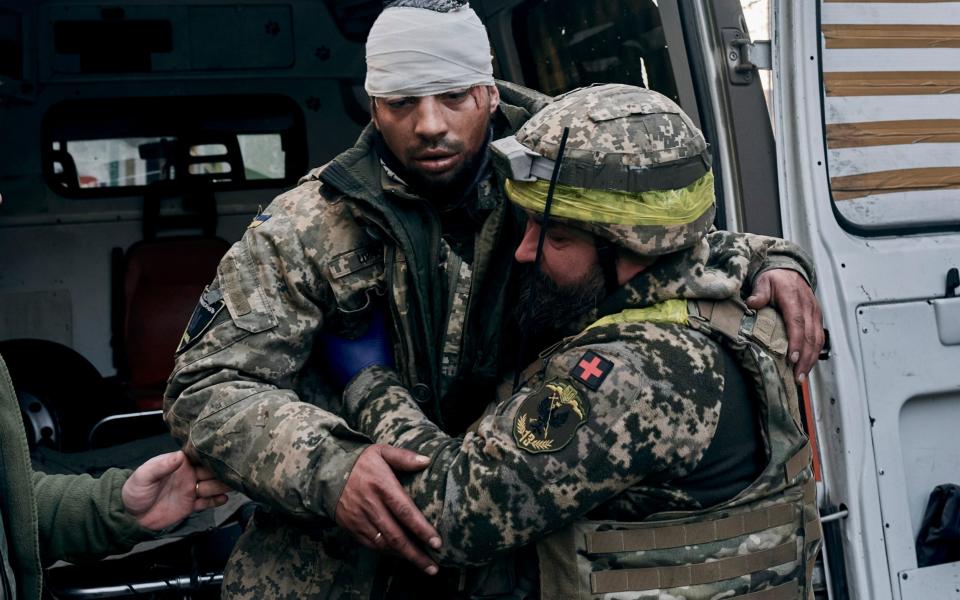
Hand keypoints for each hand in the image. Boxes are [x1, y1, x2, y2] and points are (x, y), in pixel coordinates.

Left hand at [122, 451, 229, 530]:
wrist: (129, 517)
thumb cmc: (134, 491)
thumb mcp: (144, 475)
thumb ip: (161, 466)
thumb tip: (180, 455)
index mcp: (179, 463)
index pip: (200, 455)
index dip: (213, 454)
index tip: (226, 453)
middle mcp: (188, 474)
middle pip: (211, 470)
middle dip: (223, 470)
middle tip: (236, 470)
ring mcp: (190, 490)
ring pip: (212, 486)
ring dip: (223, 485)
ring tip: (234, 484)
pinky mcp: (190, 505)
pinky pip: (207, 502)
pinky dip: (216, 501)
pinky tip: (224, 498)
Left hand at [320, 309, 394, 388]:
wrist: (376, 389)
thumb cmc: (373, 359)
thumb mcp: (378, 336)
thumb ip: (378, 318)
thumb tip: (381, 300)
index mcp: (332, 345)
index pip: (321, 331)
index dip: (325, 322)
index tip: (330, 316)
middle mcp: (328, 358)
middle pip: (323, 343)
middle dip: (328, 336)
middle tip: (335, 327)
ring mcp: (332, 372)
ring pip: (328, 356)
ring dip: (334, 350)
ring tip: (342, 341)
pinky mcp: (339, 382)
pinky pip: (335, 367)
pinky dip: (339, 362)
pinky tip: (349, 358)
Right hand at [336, 445, 441, 574]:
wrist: (326, 472)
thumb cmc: (360, 461)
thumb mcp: (381, 451)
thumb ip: (404, 457)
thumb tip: (427, 461)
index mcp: (381, 485)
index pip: (405, 511)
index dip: (421, 529)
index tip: (437, 543)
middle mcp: (370, 505)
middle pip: (396, 535)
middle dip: (416, 553)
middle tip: (433, 567)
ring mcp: (359, 518)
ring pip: (384, 544)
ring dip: (404, 556)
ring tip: (422, 565)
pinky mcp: (351, 527)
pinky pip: (372, 544)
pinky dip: (387, 552)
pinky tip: (401, 555)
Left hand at [746, 269, 823, 381]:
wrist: (790, 272)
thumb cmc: (776, 279)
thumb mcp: (764, 282)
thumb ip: (759, 293)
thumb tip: (752, 303)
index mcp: (794, 299)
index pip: (797, 322)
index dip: (796, 341)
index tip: (792, 358)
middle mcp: (808, 308)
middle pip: (810, 337)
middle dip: (805, 358)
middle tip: (797, 376)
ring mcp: (815, 315)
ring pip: (817, 340)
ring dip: (811, 360)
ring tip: (802, 377)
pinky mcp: (817, 320)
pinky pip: (819, 339)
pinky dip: (814, 354)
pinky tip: (807, 366)